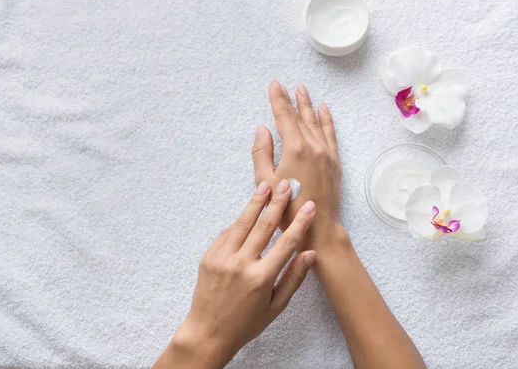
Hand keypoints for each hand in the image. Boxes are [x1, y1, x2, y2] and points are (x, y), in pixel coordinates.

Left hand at [154, 180, 316, 368]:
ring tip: (265, 185)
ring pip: (242, 223)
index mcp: (261, 278)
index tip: (309, 206)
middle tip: (286, 185)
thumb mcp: (276, 306)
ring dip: (255, 203)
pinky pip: (226, 233)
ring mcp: (222, 259)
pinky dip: (238, 221)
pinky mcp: (208, 257)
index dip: (300, 222)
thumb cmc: (246, 323)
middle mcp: (241, 265)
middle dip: (277, 203)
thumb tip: (309, 253)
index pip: (286, 243)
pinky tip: (248, 211)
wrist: (208, 332)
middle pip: (263, 226)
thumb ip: (293, 278)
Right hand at [252, 81, 342, 249]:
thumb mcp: (265, 182)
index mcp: (295, 148)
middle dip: (291, 100)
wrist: (318, 227)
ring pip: (316, 123)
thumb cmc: (287, 208)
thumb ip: (262, 152)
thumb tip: (262, 129)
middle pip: (300, 117)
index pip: (284, 117)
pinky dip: (327, 121)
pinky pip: (331, 134)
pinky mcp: (334, 162)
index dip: (278, 100)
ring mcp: (326, 153)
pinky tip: (324, 109)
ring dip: (308, 106)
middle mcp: (313, 146)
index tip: (274, 85)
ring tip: (303, 90)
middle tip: (284, 85)